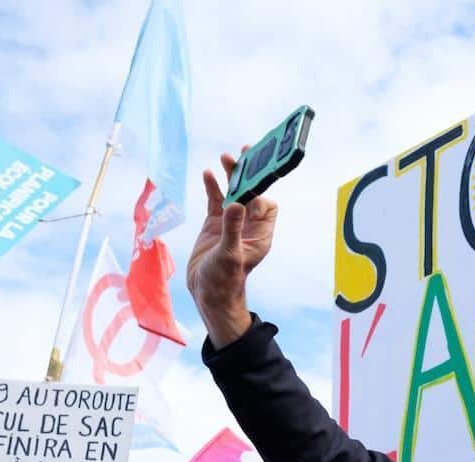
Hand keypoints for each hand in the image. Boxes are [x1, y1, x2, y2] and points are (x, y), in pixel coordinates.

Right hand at [186, 149, 278, 347]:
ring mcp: (231, 224)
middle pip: (251, 194)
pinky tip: (207, 174)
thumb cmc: (224, 279)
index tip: (250, 180)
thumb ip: (232, 229)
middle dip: (246, 175)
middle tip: (241, 155)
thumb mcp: (229, 255)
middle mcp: (249, 227)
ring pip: (232, 194)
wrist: (208, 293)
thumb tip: (236, 204)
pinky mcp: (215, 225)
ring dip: (229, 177)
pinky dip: (212, 188)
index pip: (267, 205)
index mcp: (260, 234)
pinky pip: (216, 201)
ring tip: (224, 158)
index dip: (260, 192)